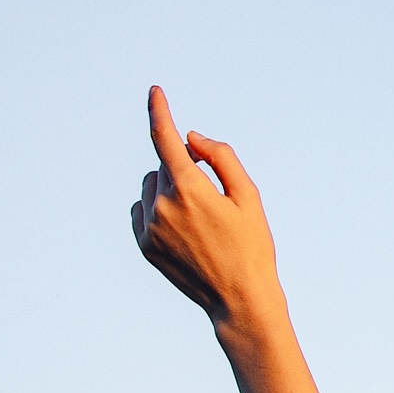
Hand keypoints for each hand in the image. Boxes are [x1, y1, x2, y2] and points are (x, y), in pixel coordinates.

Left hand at [130, 86, 282, 332]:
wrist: (240, 300)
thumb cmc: (252, 246)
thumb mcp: (249, 197)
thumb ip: (222, 158)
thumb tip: (191, 138)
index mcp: (189, 188)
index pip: (165, 137)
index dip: (159, 111)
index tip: (155, 91)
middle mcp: (162, 204)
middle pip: (164, 166)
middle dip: (184, 169)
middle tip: (214, 197)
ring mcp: (149, 226)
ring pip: (150, 187)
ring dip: (169, 190)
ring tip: (200, 219)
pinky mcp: (143, 244)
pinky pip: (142, 211)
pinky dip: (158, 211)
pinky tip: (184, 232)